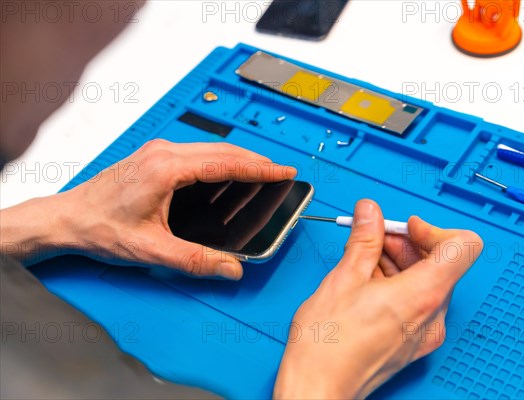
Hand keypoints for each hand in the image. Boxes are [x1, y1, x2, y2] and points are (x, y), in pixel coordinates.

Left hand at [0, 139, 294, 279]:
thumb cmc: (100, 228)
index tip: (282, 171)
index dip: (259, 169)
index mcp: (167, 169)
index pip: (226, 163)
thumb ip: (195, 260)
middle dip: (255, 160)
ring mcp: (157, 152)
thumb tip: (230, 268)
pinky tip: (227, 171)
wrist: (67, 218)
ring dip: (238, 158)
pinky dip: (220, 160)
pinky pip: (198, 153)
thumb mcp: (151, 250)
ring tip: (261, 171)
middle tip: (280, 172)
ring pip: (210, 149)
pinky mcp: (154, 158)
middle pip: (222, 150)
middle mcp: (163, 153)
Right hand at [273, 200, 482, 398]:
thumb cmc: (326, 345)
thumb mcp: (343, 278)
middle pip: (441, 261)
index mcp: (423, 294)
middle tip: (372, 239)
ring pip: (428, 281)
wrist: (318, 388)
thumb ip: (363, 239)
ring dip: (399, 263)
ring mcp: (426, 332)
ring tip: (363, 264)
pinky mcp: (415, 342)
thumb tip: (370, 212)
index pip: (463, 246)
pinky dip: (398, 285)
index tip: (405, 228)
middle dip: (407, 244)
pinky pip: (418, 302)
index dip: (434, 228)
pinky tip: (366, 285)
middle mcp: (433, 315)